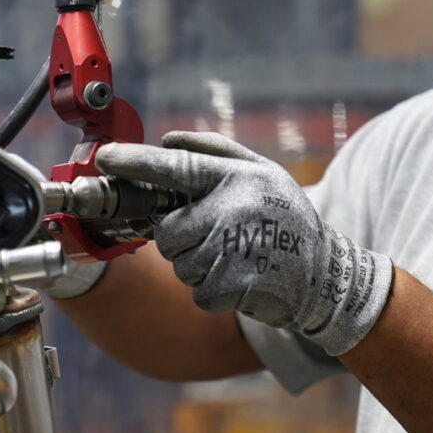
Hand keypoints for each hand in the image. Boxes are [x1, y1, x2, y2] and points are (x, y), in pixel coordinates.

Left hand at [94, 132, 392, 355]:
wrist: (326, 274)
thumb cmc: (285, 217)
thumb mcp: (261, 171)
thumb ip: (213, 151)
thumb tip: (166, 140)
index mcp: (236, 177)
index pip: (176, 166)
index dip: (136, 162)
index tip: (105, 157)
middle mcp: (232, 209)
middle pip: (168, 231)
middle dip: (181, 238)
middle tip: (215, 236)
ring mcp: (233, 250)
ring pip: (180, 265)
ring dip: (199, 266)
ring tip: (236, 256)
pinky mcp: (234, 286)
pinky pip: (197, 292)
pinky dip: (214, 291)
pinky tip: (242, 277)